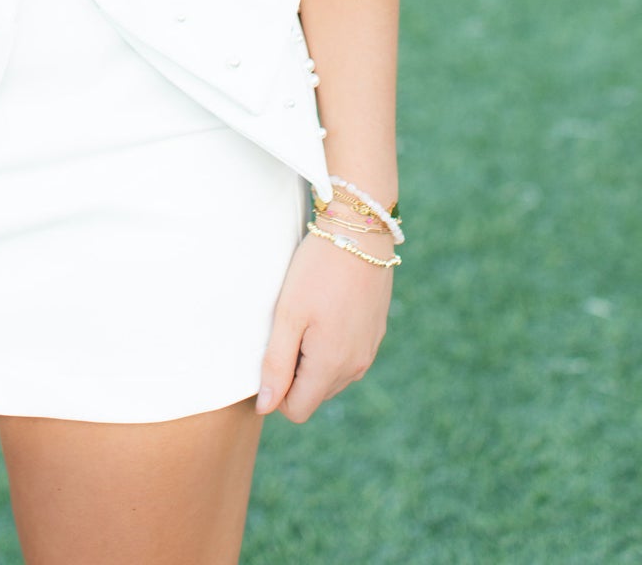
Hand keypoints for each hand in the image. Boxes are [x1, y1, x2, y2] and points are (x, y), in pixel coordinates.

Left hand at [255, 226, 394, 421]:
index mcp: (331, 366)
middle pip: (314, 394)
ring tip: (309, 314)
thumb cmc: (317, 269)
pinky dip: (332, 343)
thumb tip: (265, 406)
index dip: (277, 388)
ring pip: (331, 376)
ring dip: (314, 357)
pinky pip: (347, 356)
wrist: (360, 231)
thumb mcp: (288, 314)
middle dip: (296, 371)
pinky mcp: (375, 333)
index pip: (296, 410)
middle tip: (290, 325)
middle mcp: (355, 366)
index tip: (273, 348)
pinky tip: (327, 308)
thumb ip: (276, 364)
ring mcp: (368, 350)